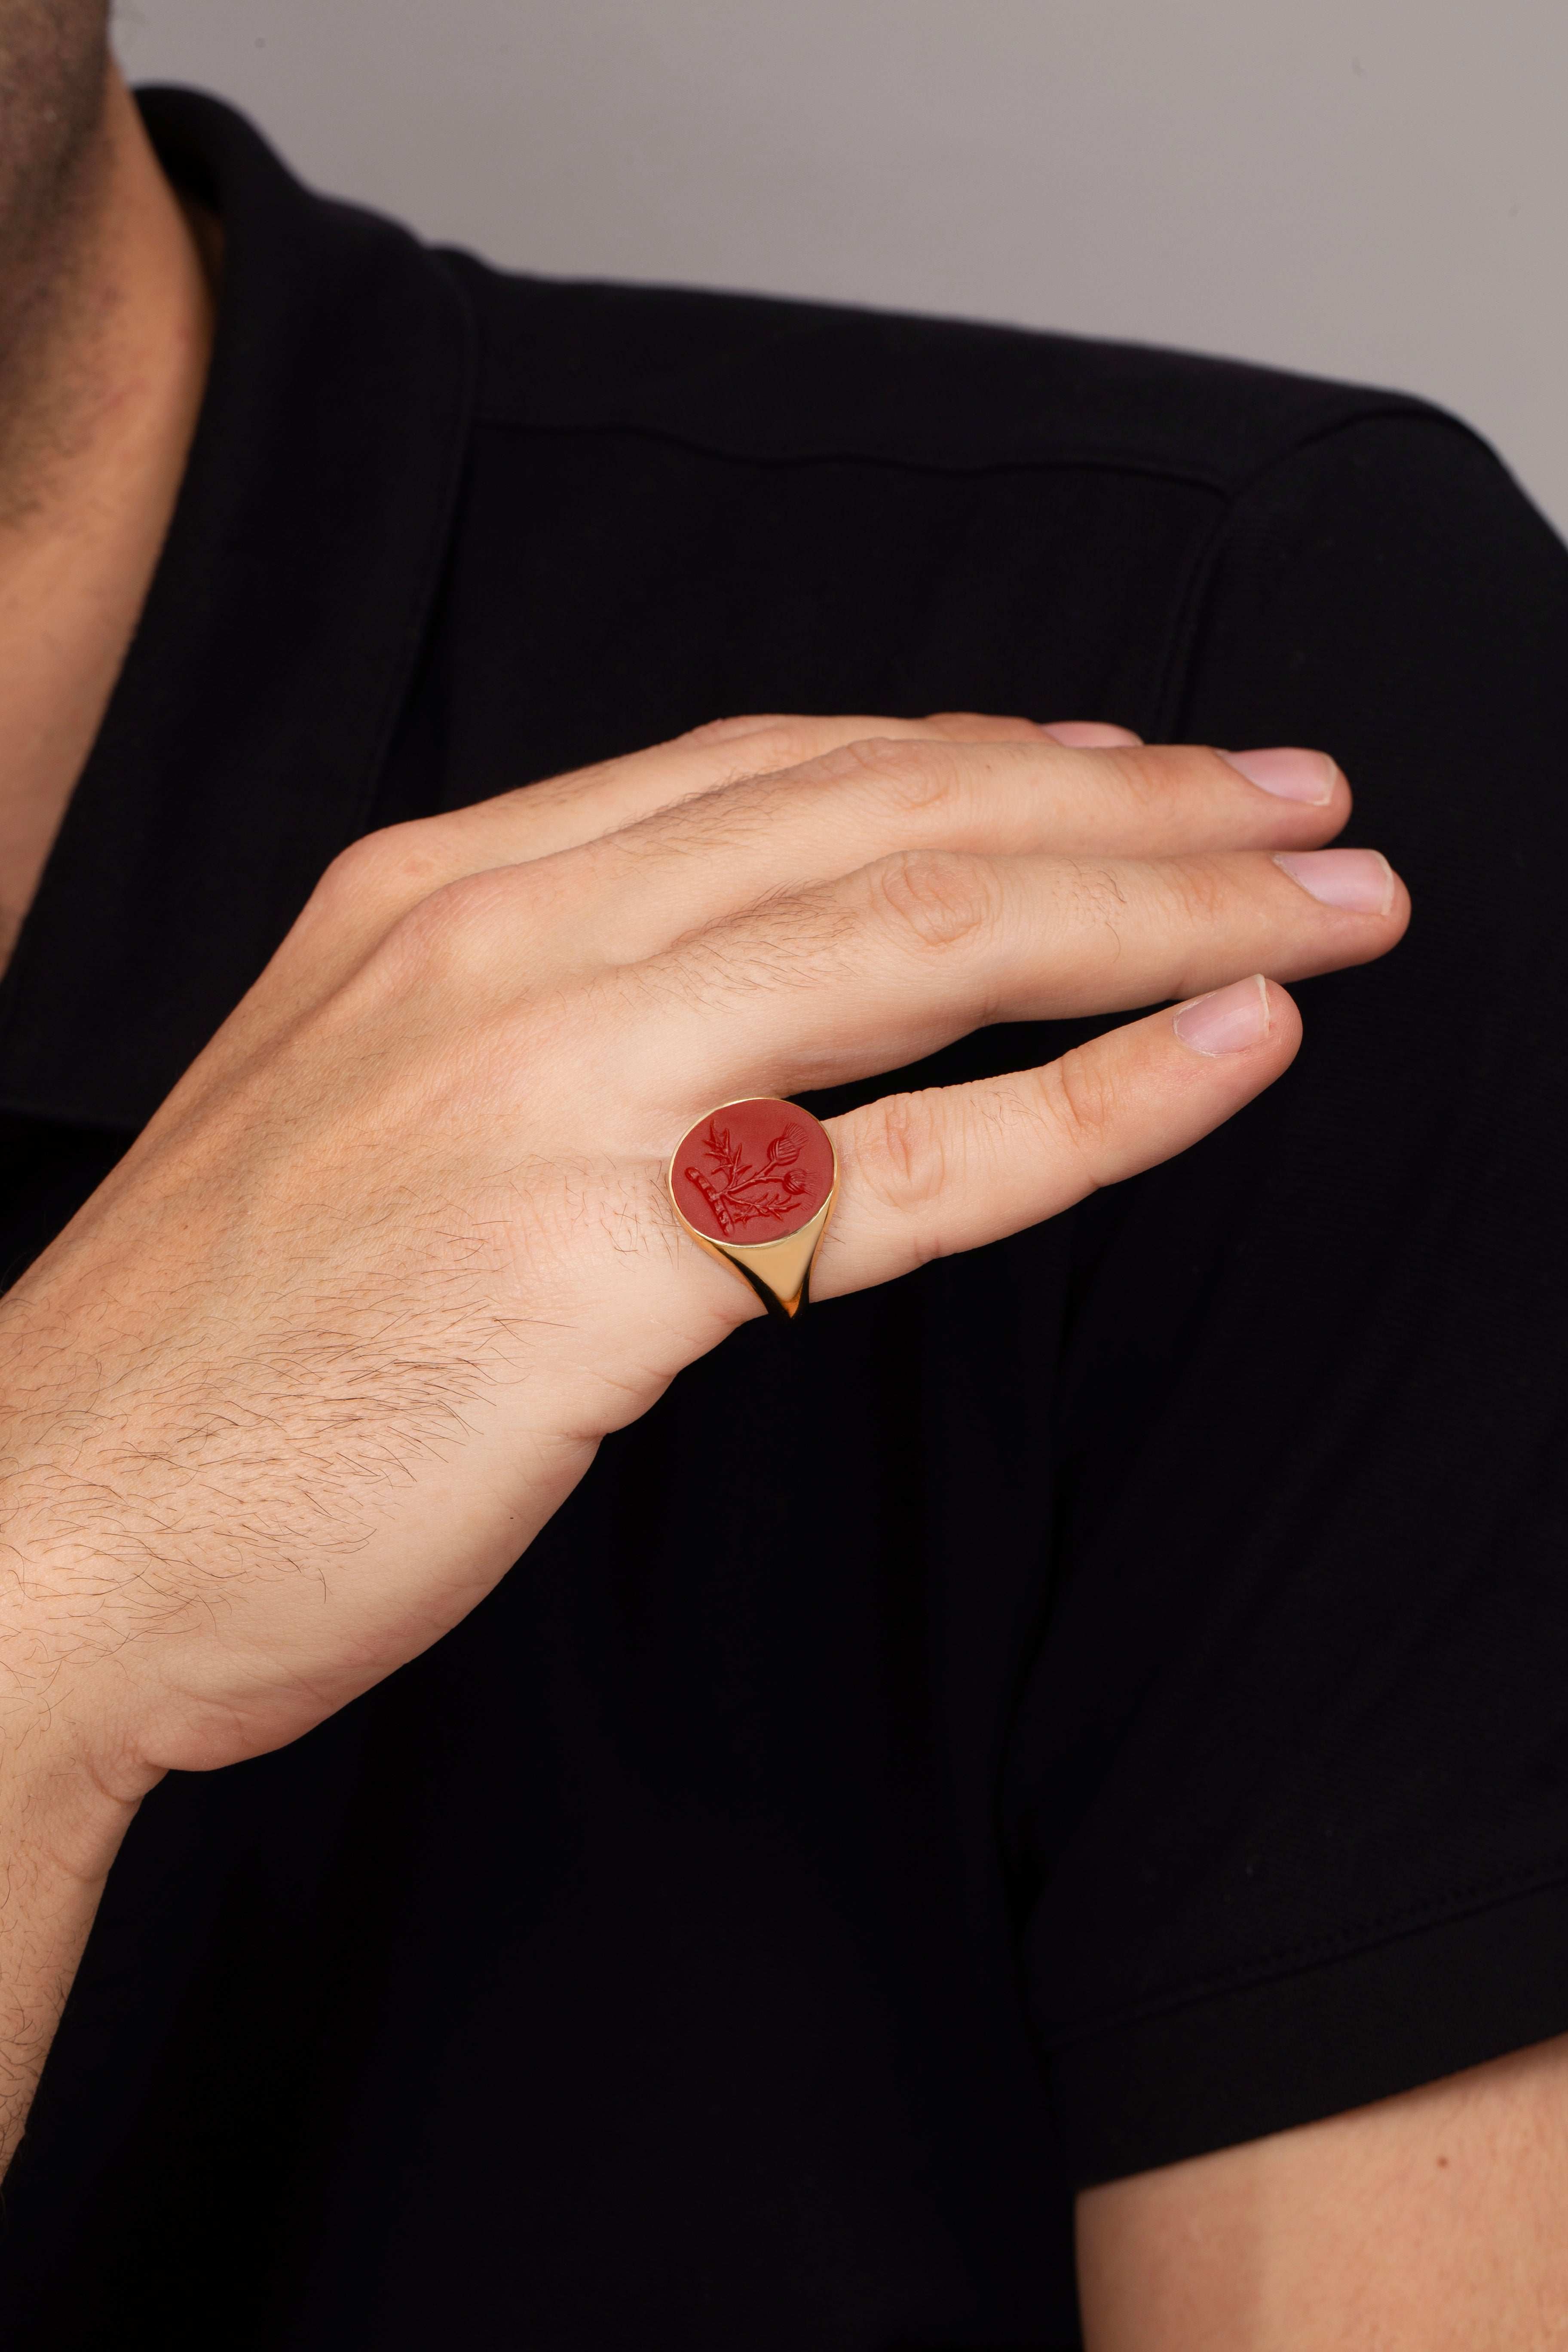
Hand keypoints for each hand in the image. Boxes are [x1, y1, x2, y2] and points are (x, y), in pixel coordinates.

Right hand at [0, 712, 1405, 1794]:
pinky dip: (1099, 1101)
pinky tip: (1236, 1047)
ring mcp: (550, 1099)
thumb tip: (747, 988)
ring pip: (925, 938)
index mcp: (433, 889)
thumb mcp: (360, 1093)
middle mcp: (502, 951)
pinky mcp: (599, 1273)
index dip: (981, 747)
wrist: (46, 1527)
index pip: (772, 764)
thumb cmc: (220, 1343)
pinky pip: (909, 1165)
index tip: (1126, 763)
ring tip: (1328, 897)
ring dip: (1160, 906)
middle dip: (1126, 797)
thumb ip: (546, 1009)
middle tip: (1296, 798)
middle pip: (883, 815)